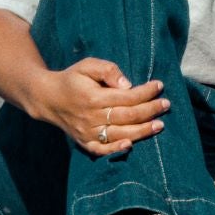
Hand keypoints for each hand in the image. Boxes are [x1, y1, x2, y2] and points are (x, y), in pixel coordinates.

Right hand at [38, 58, 169, 155]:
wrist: (48, 98)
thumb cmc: (72, 78)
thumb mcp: (87, 65)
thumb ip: (108, 70)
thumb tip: (128, 84)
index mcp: (92, 96)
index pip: (126, 97)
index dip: (145, 92)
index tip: (159, 85)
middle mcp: (90, 117)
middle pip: (127, 116)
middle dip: (150, 110)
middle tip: (166, 104)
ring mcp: (87, 132)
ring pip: (119, 134)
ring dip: (142, 131)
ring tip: (160, 125)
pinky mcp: (84, 142)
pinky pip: (102, 150)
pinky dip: (116, 150)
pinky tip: (132, 145)